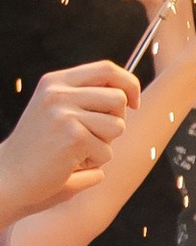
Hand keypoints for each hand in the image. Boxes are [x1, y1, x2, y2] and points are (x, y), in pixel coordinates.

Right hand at [0, 63, 138, 216]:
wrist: (9, 176)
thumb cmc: (40, 149)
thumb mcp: (57, 111)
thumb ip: (85, 98)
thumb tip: (129, 94)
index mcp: (56, 82)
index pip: (107, 69)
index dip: (129, 85)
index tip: (133, 104)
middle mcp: (58, 92)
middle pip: (118, 98)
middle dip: (116, 121)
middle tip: (92, 137)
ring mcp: (64, 113)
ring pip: (117, 125)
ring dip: (104, 145)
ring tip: (77, 151)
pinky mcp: (72, 136)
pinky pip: (107, 151)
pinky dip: (94, 162)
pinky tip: (70, 164)